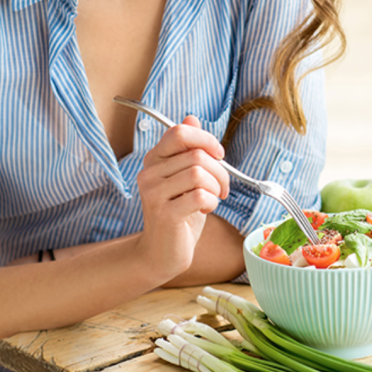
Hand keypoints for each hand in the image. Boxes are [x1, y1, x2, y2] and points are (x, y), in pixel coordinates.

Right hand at [135, 115, 229, 277]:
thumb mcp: (185, 177)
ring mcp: (154, 194)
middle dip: (220, 171)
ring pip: (199, 173)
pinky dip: (212, 202)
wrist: (162, 252)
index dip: (206, 139)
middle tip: (222, 187)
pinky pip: (200, 196)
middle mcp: (149, 173)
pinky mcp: (164, 214)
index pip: (179, 132)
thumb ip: (188, 149)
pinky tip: (206, 210)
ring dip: (216, 187)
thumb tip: (191, 118)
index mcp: (154, 160)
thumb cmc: (178, 213)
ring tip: (214, 198)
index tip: (218, 154)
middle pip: (196, 155)